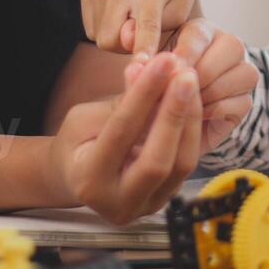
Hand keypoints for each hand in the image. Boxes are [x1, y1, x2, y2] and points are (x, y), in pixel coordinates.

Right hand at [45, 52, 201, 223]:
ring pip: (181, 164)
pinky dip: (192, 129)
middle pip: (158, 160)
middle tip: (185, 73)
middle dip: (175, 112)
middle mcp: (119, 203)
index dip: (144, 94)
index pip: (122, 132)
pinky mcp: (167, 198)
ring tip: (189, 80)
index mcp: (89, 181)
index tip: (161, 62)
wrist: (76, 177)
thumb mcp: (85, 118)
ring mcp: (146, 206)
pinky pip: (186, 163)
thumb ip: (120, 102)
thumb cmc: (76, 143)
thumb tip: (147, 69)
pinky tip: (191, 100)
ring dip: (190, 118)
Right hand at [80, 0, 198, 58]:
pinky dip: (106, 29)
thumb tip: (125, 40)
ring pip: (99, 37)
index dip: (144, 47)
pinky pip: (91, 29)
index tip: (142, 65)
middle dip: (126, 47)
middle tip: (143, 35)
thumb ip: (158, 31)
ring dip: (117, 38)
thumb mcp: (182, 15)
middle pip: (111, 40)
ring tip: (133, 21)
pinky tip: (120, 14)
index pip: (146, 25)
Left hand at [138, 17, 256, 152]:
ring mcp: (241, 72)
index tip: (168, 71)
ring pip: (243, 73)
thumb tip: (127, 38)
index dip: (184, 52)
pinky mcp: (245, 100)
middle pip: (232, 46)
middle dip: (203, 71)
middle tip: (178, 90)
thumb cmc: (151, 91)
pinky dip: (218, 110)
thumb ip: (137, 56)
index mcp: (201, 31)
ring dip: (212, 91)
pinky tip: (195, 117)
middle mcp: (227, 46)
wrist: (162, 127)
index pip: (199, 33)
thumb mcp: (142, 72)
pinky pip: (242, 101)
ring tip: (185, 104)